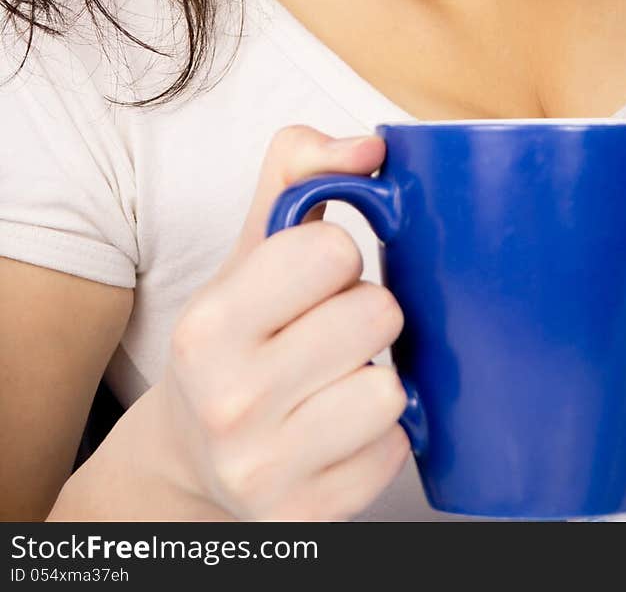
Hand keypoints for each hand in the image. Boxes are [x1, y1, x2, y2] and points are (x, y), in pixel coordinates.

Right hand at [154, 125, 410, 521]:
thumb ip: (301, 167)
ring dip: (377, 378)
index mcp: (210, 323)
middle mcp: (229, 401)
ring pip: (391, 391)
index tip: (314, 278)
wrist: (190, 452)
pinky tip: (339, 429)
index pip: (332, 250)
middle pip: (377, 317)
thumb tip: (372, 146)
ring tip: (336, 380)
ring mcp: (264, 469)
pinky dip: (378, 437)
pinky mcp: (305, 519)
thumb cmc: (238, 331)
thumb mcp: (253, 244)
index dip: (337, 256)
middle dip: (366, 314)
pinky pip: (395, 452)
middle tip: (330, 332)